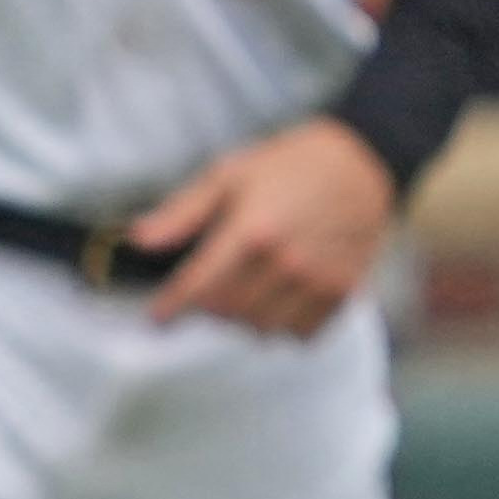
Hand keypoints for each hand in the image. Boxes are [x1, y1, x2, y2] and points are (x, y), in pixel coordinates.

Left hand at [130, 117, 394, 337]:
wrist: (361, 163)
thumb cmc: (286, 166)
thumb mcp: (227, 175)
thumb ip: (181, 213)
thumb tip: (138, 241)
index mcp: (250, 231)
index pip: (197, 289)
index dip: (170, 309)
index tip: (157, 318)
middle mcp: (284, 262)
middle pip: (226, 314)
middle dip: (207, 307)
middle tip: (208, 289)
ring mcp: (316, 281)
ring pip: (261, 329)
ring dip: (244, 318)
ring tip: (244, 290)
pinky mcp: (342, 292)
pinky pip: (300, 335)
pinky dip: (282, 326)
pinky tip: (278, 299)